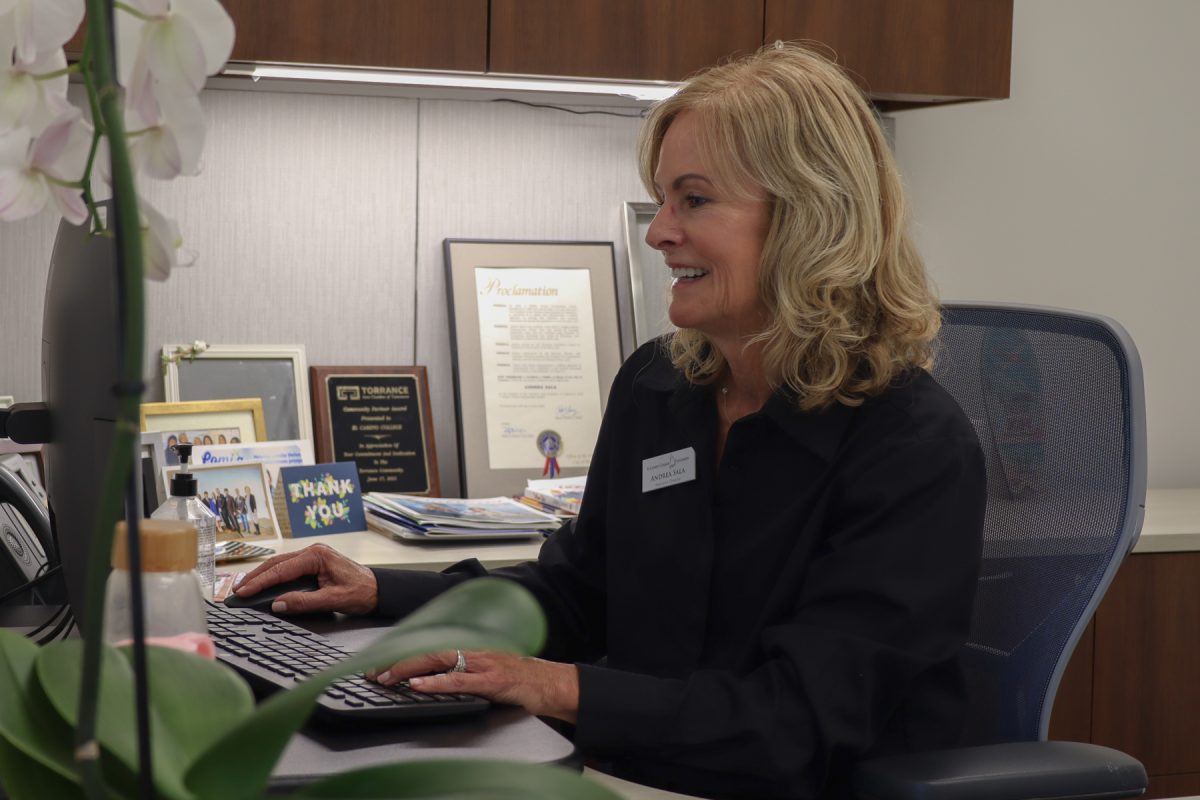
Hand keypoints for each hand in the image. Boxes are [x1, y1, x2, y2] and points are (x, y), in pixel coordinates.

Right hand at [233, 543, 377, 614]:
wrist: (378, 590)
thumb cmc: (361, 592)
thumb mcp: (333, 600)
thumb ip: (304, 602)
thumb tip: (278, 604)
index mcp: (317, 556)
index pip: (281, 570)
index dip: (260, 582)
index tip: (244, 591)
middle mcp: (313, 551)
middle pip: (277, 563)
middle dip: (256, 576)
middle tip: (238, 589)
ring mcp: (313, 555)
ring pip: (281, 564)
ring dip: (262, 575)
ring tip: (245, 586)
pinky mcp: (314, 563)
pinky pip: (288, 568)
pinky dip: (274, 575)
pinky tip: (264, 583)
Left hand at [367, 650, 578, 723]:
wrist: (549, 684)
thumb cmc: (518, 680)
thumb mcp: (484, 671)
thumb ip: (460, 671)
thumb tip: (429, 678)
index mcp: (469, 648)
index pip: (429, 646)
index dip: (402, 653)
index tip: (378, 662)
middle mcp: (473, 650)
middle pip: (428, 649)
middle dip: (397, 660)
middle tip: (374, 672)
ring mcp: (482, 664)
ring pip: (439, 660)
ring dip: (409, 668)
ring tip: (388, 677)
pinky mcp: (492, 680)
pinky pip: (460, 680)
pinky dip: (437, 682)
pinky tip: (420, 686)